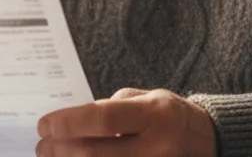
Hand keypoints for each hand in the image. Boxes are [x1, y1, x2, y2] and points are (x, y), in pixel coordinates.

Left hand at [35, 88, 217, 156]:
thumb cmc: (170, 116)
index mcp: (155, 115)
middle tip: (42, 146)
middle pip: (96, 153)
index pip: (103, 119)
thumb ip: (112, 108)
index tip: (45, 124)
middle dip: (61, 150)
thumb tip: (72, 122)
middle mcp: (157, 146)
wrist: (209, 141)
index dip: (69, 123)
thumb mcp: (147, 99)